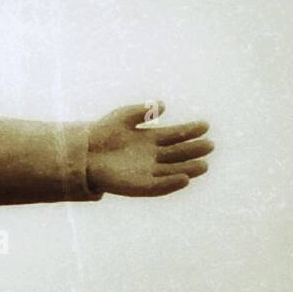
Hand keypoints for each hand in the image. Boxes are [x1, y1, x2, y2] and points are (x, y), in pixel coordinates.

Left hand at [86, 102, 212, 196]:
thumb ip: (142, 111)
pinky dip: (171, 183)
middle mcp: (152, 156)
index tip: (205, 125)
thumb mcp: (123, 116)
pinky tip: (184, 179)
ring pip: (173, 171)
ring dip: (188, 168)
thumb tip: (162, 105)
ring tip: (204, 165)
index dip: (190, 130)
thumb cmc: (101, 133)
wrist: (82, 153)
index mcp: (150, 139)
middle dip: (194, 150)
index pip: (175, 135)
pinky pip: (159, 186)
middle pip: (178, 153)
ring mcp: (147, 172)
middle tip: (210, 145)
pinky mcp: (139, 186)